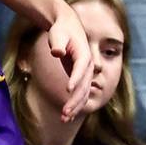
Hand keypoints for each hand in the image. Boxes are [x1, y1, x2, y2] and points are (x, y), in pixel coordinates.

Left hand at [47, 1, 93, 119]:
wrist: (67, 26)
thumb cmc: (61, 29)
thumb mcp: (58, 33)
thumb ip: (58, 42)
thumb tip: (57, 52)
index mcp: (84, 54)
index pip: (80, 69)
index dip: (75, 79)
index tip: (68, 90)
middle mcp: (88, 66)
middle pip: (84, 86)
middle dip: (75, 100)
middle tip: (64, 113)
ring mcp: (85, 73)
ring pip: (84, 94)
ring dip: (75, 107)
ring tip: (64, 118)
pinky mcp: (80, 77)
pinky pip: (80, 94)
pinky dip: (75, 105)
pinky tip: (67, 116)